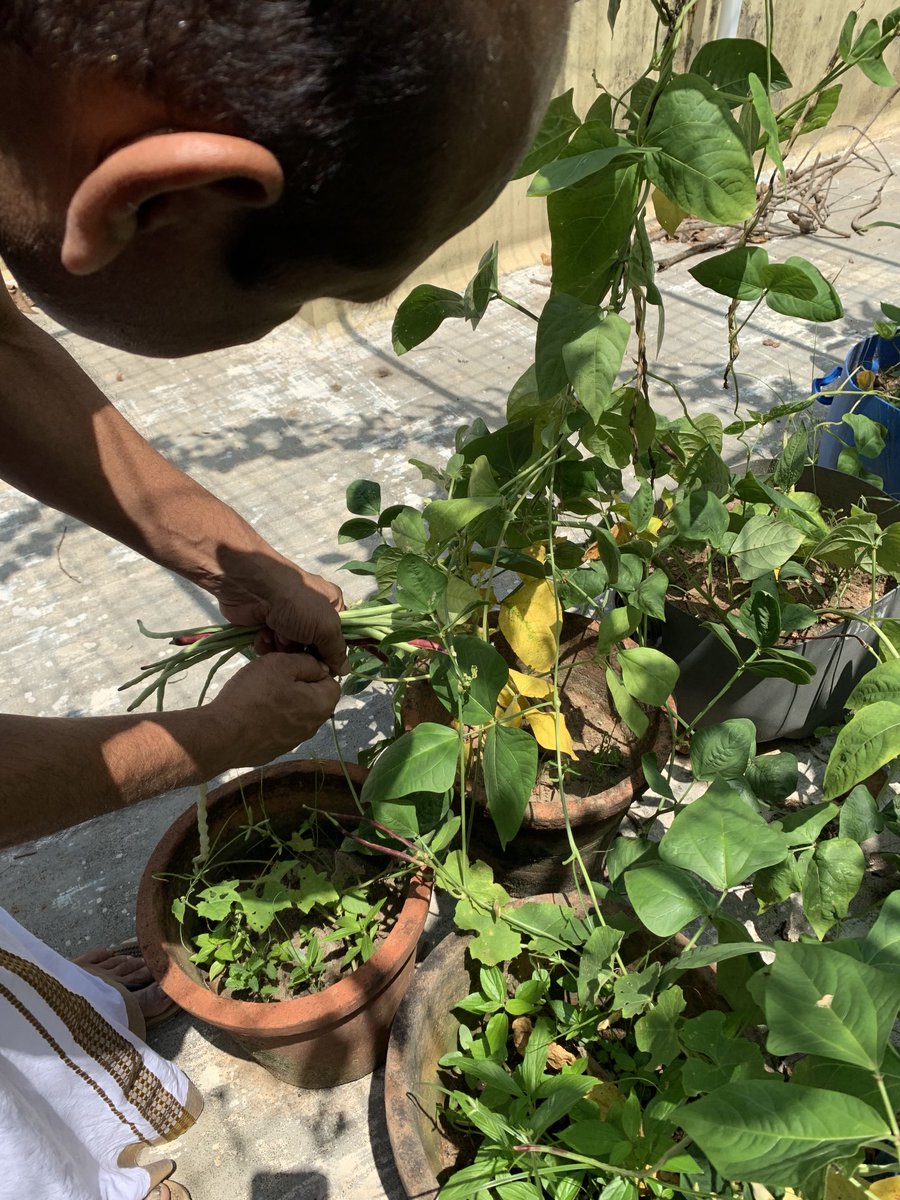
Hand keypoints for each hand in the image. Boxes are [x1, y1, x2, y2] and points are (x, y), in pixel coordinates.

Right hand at [205, 653, 341, 766]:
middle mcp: (313, 728)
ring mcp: (293, 742)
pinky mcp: (274, 751)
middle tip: (273, 677)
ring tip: (260, 694)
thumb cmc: (254, 694)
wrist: (222, 735)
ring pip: (295, 714)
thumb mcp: (282, 664)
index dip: (313, 669)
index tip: (291, 665)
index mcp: (322, 706)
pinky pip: (278, 729)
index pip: (331, 682)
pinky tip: (252, 713)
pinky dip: (270, 720)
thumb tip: (322, 668)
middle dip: (298, 686)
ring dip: (284, 703)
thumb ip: (308, 663)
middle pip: (313, 699)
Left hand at [214, 557, 346, 674]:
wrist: (253, 587)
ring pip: (290, 651)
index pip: (339, 637)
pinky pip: (270, 647)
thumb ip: (337, 651)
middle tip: (299, 647)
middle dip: (304, 652)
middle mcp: (310, 613)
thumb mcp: (326, 627)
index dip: (333, 655)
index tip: (328, 668)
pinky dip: (266, 643)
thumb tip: (345, 672)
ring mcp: (287, 619)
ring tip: (277, 635)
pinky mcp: (264, 626)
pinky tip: (262, 634)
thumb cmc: (296, 603)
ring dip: (283, 648)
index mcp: (332, 606)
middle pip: (314, 648)